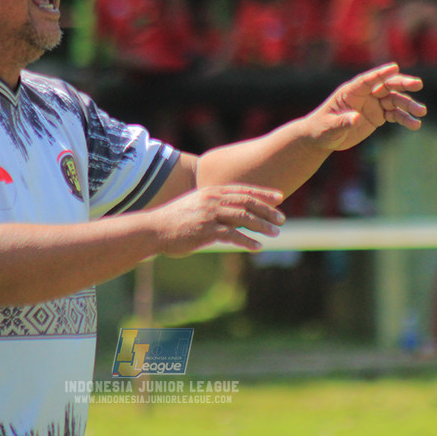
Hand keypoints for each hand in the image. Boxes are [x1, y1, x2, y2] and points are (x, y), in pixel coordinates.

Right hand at [149, 185, 284, 256]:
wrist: (154, 229)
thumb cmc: (175, 220)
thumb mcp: (196, 205)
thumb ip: (213, 205)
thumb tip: (229, 211)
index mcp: (212, 191)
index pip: (243, 190)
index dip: (263, 193)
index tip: (279, 197)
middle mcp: (213, 200)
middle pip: (247, 202)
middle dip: (267, 210)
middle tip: (282, 218)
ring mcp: (210, 215)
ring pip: (243, 217)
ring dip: (262, 225)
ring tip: (275, 232)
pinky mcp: (206, 231)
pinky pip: (232, 235)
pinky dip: (247, 241)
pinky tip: (257, 247)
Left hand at [305, 63, 425, 151]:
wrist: (323, 138)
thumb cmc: (322, 129)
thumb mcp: (329, 127)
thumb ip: (342, 122)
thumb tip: (356, 118)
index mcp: (350, 91)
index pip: (367, 79)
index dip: (380, 73)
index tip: (394, 67)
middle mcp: (365, 94)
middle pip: (386, 85)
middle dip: (402, 84)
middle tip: (418, 84)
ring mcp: (373, 104)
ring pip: (395, 100)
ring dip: (409, 105)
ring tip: (421, 112)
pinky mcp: (379, 115)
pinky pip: (395, 115)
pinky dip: (405, 118)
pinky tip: (415, 124)